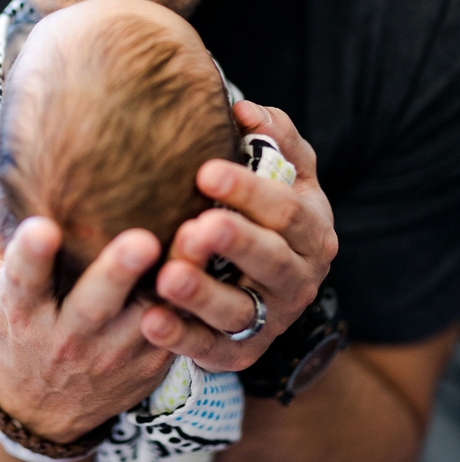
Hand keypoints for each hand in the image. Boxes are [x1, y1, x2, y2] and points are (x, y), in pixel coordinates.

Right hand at [0, 132, 172, 442]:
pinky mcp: (151, 358)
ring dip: (175, 284)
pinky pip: (181, 326)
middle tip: (141, 240)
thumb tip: (1, 135)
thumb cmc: (13, 313)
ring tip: (199, 240)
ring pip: (149, 318)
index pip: (22, 279)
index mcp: (21, 306)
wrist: (44, 403)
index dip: (30, 256)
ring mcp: (112, 351)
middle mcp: (65, 333)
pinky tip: (222, 258)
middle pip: (94, 304)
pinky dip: (200, 297)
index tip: (42, 229)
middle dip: (116, 272)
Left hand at [140, 102, 337, 370]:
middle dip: (234, 241)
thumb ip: (274, 135)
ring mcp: (273, 319)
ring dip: (203, 294)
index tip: (205, 172)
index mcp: (312, 228)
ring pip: (239, 310)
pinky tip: (150, 320)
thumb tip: (244, 109)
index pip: (285, 208)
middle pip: (270, 258)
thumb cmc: (265, 210)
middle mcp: (299, 277)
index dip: (248, 190)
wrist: (267, 281)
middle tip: (196, 226)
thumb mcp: (284, 173)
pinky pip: (212, 349)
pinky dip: (181, 338)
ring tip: (168, 276)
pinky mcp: (242, 351)